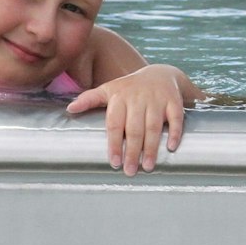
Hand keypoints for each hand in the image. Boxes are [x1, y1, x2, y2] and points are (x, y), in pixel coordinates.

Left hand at [67, 64, 198, 174]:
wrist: (161, 73)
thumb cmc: (130, 88)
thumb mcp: (109, 89)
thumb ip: (90, 99)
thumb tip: (69, 108)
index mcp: (120, 97)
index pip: (115, 124)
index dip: (115, 144)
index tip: (114, 162)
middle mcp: (139, 98)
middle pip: (135, 129)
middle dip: (132, 151)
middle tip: (130, 171)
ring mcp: (157, 99)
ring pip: (154, 126)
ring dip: (151, 147)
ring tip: (147, 166)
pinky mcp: (174, 101)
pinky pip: (176, 118)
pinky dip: (175, 132)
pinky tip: (171, 148)